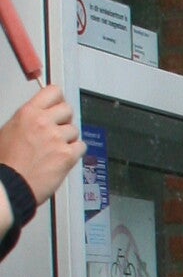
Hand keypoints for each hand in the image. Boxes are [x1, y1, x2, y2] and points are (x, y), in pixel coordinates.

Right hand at [0, 87, 80, 203]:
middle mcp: (43, 122)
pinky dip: (75, 152)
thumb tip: (40, 116)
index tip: (57, 106)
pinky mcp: (67, 155)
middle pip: (68, 109)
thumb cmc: (7, 162)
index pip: (53, 92)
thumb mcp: (10, 130)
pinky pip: (81, 146)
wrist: (10, 184)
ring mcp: (57, 138)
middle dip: (64, 120)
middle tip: (57, 131)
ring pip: (75, 130)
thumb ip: (29, 119)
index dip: (58, 100)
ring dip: (69, 138)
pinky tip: (63, 158)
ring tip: (55, 149)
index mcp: (28, 113)